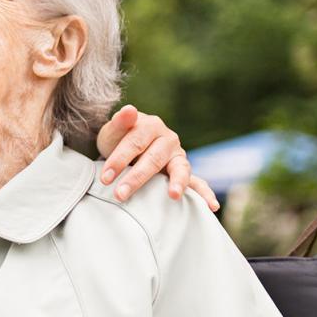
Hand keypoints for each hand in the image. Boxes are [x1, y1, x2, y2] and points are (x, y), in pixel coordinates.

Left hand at [94, 105, 218, 209]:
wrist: (125, 146)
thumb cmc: (117, 140)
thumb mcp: (113, 131)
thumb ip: (120, 123)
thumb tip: (129, 110)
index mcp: (151, 125)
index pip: (135, 143)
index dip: (119, 160)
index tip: (104, 177)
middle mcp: (169, 139)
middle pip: (154, 159)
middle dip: (136, 178)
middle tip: (120, 194)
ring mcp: (178, 156)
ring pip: (180, 168)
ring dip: (177, 183)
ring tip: (173, 195)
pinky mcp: (182, 171)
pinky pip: (197, 182)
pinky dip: (205, 193)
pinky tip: (211, 206)